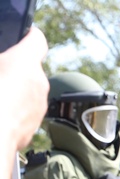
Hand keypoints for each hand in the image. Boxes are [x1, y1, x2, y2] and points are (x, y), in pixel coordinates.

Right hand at [0, 28, 48, 150]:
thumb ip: (2, 60)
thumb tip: (3, 64)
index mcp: (24, 61)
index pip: (36, 40)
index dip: (29, 36)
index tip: (22, 35)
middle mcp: (39, 82)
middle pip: (30, 68)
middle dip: (15, 68)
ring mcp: (39, 105)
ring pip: (29, 91)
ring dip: (15, 90)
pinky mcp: (34, 125)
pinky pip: (26, 111)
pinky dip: (15, 110)